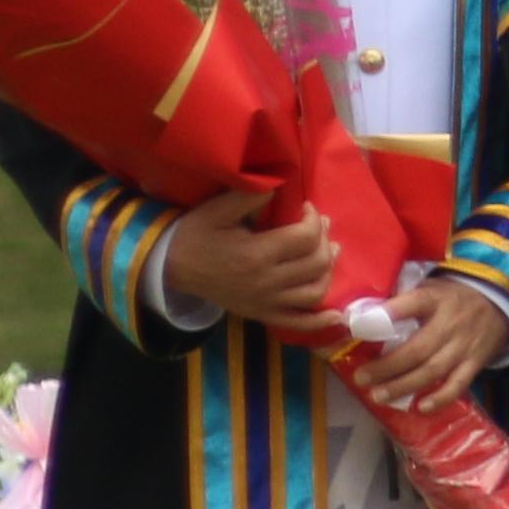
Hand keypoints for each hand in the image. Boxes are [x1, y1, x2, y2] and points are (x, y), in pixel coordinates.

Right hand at [161, 186, 340, 334]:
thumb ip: (250, 198)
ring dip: (328, 271)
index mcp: (256, 254)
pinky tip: (337, 315)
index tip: (306, 207)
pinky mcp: (261, 314)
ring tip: (329, 252)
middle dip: (324, 240)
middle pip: (315, 263)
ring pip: (314, 292)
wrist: (171, 268)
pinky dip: (318, 321)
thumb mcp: (218, 210)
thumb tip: (282, 185)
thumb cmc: (196, 235)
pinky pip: (296, 323)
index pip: (305, 237)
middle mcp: (266, 282)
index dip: (313, 219)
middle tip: (319, 225)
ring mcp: (265, 302)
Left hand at [345, 274, 508, 414]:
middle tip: (361, 378)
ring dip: (404, 386)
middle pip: (417, 349)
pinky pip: (458, 384)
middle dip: (387, 367)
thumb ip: (401, 299)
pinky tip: (420, 407)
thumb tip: (359, 314)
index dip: (387, 314)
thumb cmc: (453, 298)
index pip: (412, 303)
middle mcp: (450, 325)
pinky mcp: (475, 363)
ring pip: (433, 370)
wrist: (500, 304)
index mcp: (436, 300)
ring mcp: (464, 346)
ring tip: (378, 396)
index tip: (357, 326)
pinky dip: (441, 398)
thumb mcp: (430, 287)